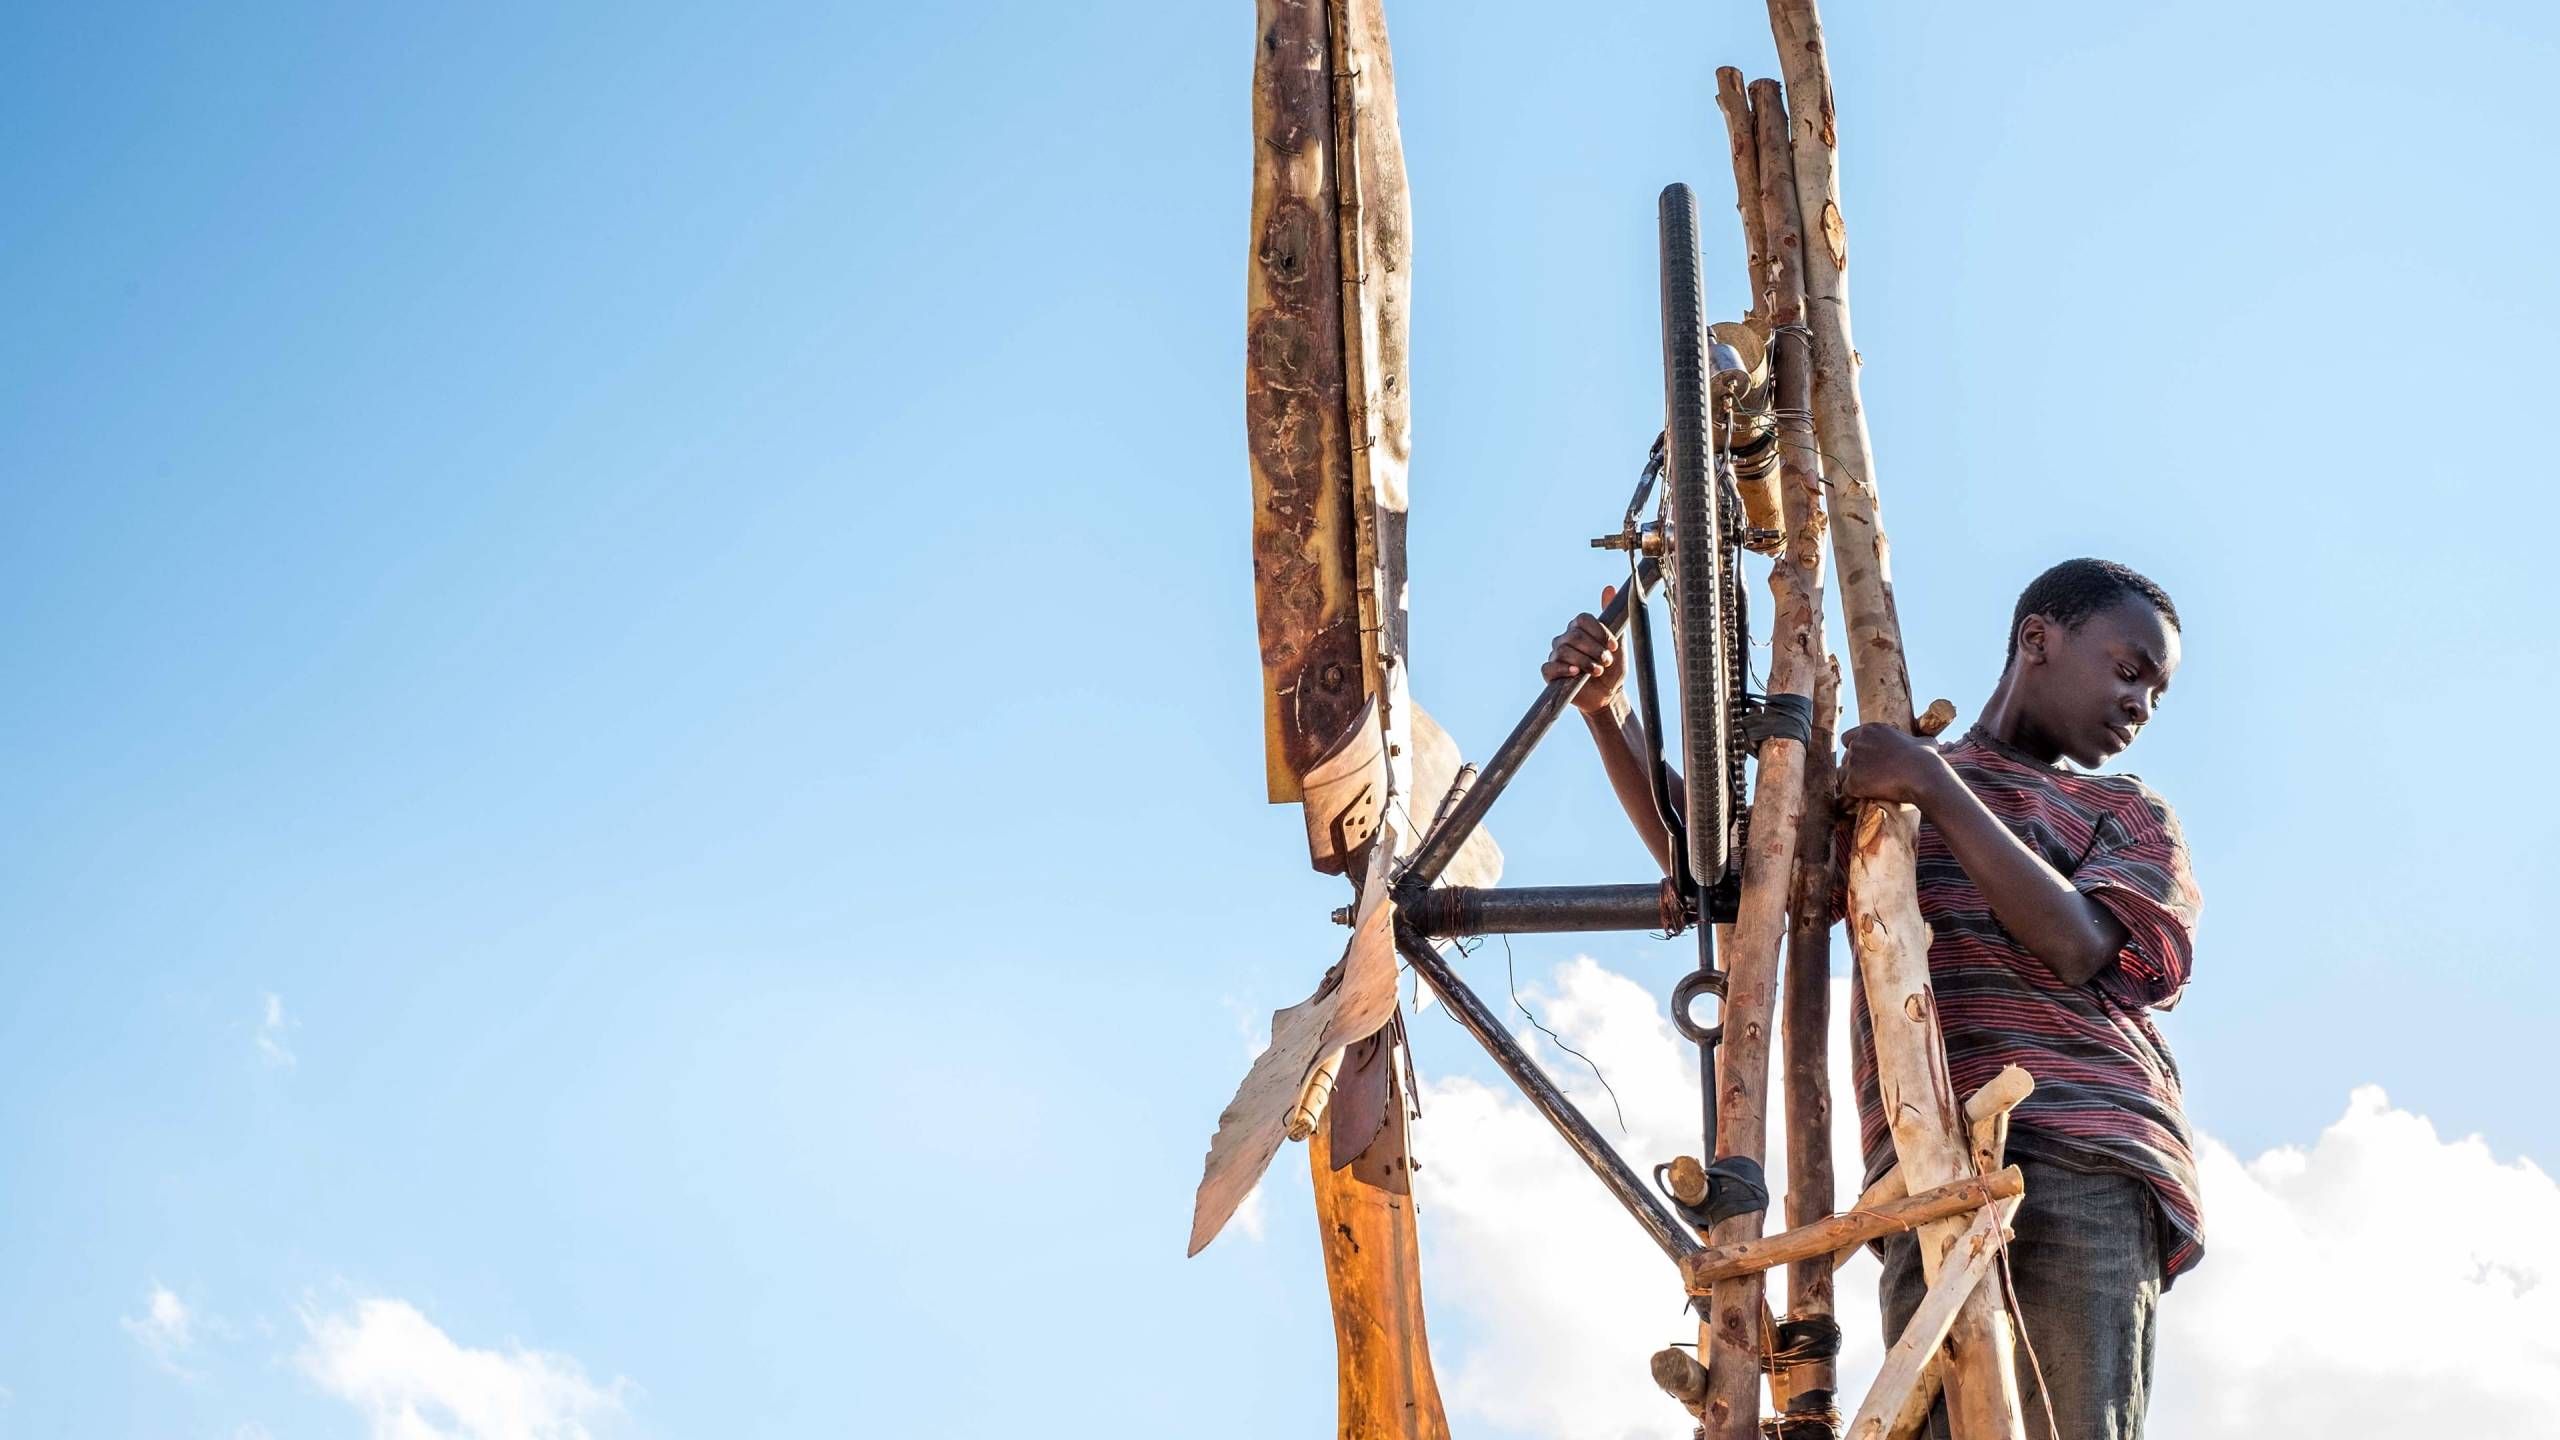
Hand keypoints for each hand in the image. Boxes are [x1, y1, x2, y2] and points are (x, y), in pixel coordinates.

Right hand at [1543, 587, 1624, 714]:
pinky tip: (1576, 674)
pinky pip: (1550, 666)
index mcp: (1579, 629)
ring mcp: (1555, 656)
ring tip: (1598, 671)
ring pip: (1563, 650)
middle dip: (1594, 649)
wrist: (1608, 695)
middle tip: (1606, 661)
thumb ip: (1612, 618)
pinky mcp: (1549, 673)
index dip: (1599, 632)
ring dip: (1585, 661)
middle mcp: (1564, 639)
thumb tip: (1609, 587)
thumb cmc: (1612, 669)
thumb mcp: (1617, 643)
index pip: (1582, 619)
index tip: (1613, 646)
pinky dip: (1564, 669)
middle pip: (1574, 635)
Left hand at [1838, 723, 1952, 808]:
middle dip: (1855, 767)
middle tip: (1870, 779)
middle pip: (1846, 757)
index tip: (1866, 761)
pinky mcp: (1851, 781)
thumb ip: (1918, 740)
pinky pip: (1845, 790)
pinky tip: (1866, 797)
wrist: (1922, 776)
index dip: (1855, 750)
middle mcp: (1857, 743)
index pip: (1848, 739)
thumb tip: (1929, 743)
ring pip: (1842, 774)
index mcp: (1870, 730)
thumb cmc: (1925, 760)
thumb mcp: (1924, 743)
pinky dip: (1853, 795)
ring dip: (1852, 781)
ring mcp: (1853, 762)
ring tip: (1868, 789)